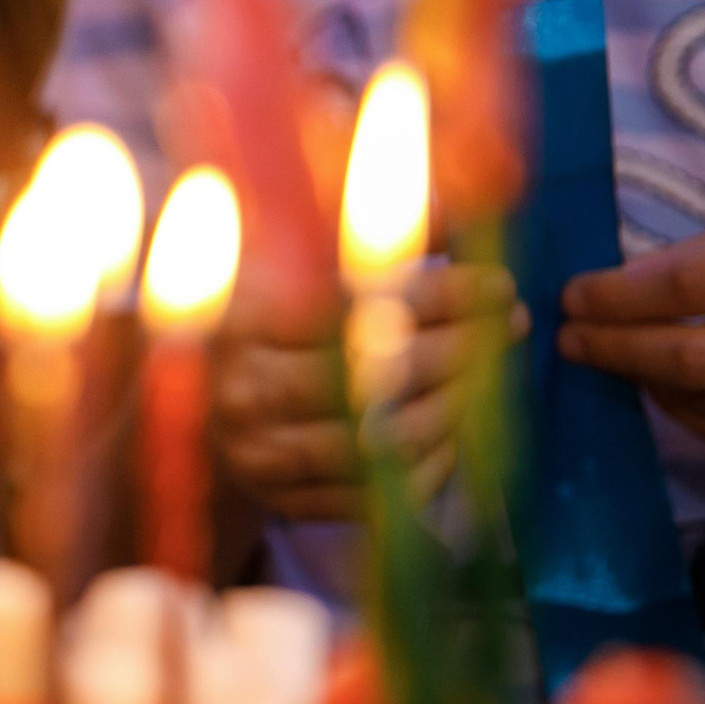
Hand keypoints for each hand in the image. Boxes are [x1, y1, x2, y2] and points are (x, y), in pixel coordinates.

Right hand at [210, 262, 523, 521]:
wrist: (193, 403)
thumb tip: (461, 202)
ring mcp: (262, 454)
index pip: (354, 308)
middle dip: (460, 349)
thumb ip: (365, 233)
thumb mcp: (291, 260)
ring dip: (455, 410)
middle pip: (373, 377)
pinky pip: (379, 497)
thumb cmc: (259, 316)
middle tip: (511, 325)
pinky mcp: (285, 501)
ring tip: (489, 377)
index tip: (497, 284)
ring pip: (382, 444)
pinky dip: (431, 466)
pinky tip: (457, 432)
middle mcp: (243, 391)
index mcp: (242, 321)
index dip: (437, 295)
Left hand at [559, 218, 704, 462]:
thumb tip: (616, 288)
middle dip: (616, 350)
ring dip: (646, 383)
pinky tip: (660, 390)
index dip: (618, 295)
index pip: (690, 285)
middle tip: (571, 338)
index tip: (572, 295)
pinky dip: (690, 416)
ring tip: (610, 357)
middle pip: (695, 359)